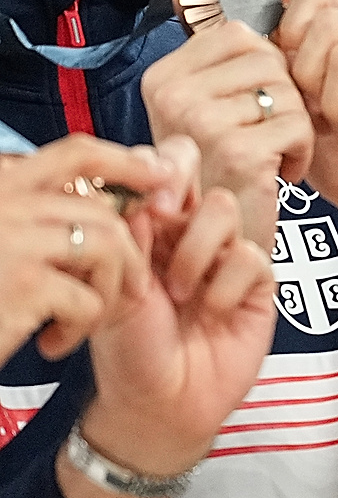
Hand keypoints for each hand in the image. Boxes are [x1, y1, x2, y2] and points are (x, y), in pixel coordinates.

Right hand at [0, 136, 186, 358]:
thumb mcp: (3, 239)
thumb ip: (41, 217)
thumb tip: (113, 203)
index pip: (75, 154)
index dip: (126, 162)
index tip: (162, 173)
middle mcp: (4, 203)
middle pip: (101, 211)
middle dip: (128, 254)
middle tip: (133, 289)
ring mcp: (12, 240)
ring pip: (105, 249)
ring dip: (109, 290)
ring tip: (88, 320)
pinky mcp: (23, 284)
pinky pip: (88, 300)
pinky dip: (82, 327)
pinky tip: (53, 343)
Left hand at [65, 145, 275, 497]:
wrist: (165, 402)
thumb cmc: (133, 351)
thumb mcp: (121, 289)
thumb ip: (135, 237)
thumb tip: (148, 191)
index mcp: (149, 227)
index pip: (158, 166)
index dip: (155, 168)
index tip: (144, 201)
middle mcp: (188, 232)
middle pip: (200, 171)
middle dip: (180, 193)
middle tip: (164, 221)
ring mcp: (226, 253)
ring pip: (225, 209)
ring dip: (198, 251)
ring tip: (182, 292)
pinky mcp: (258, 281)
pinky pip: (252, 256)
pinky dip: (227, 286)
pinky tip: (213, 312)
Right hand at [141, 22, 313, 247]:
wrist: (218, 241)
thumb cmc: (224, 170)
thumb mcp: (213, 106)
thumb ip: (234, 60)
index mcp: (162, 76)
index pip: (241, 33)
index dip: (266, 65)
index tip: (252, 103)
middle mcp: (172, 94)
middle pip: (270, 60)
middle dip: (284, 98)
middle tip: (261, 136)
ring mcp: (201, 122)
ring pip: (289, 93)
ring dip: (293, 127)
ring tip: (265, 155)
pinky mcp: (236, 150)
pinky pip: (299, 126)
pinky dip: (301, 152)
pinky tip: (275, 173)